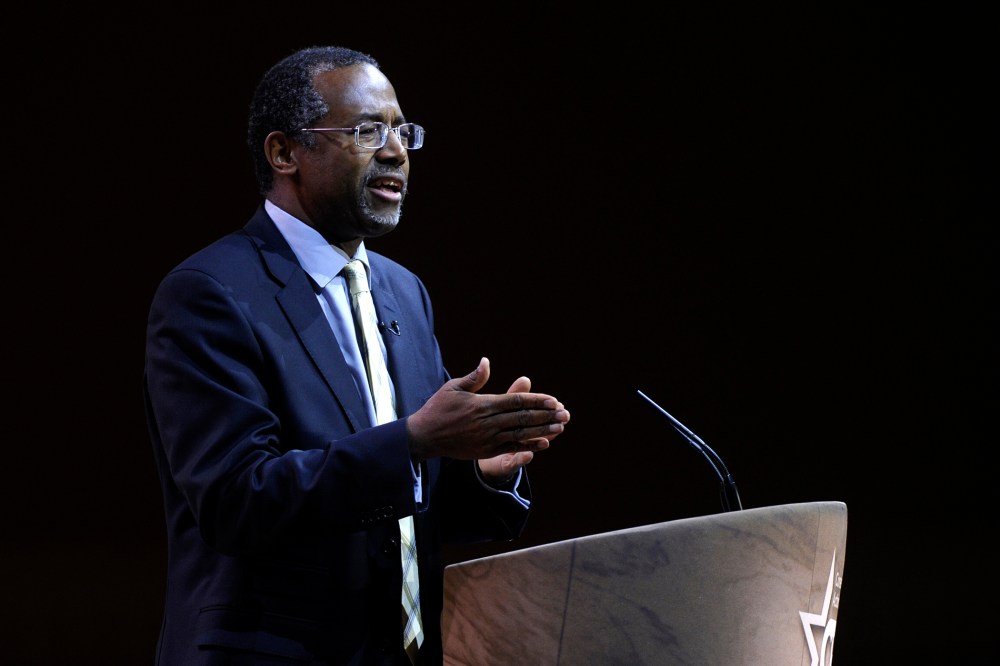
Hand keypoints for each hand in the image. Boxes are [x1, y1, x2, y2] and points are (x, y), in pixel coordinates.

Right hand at [406, 358, 569, 462]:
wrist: (424, 437)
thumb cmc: (438, 409)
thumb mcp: (453, 388)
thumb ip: (474, 378)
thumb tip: (486, 361)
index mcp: (483, 404)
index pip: (516, 401)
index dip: (536, 401)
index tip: (553, 400)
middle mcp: (488, 422)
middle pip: (523, 417)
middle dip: (546, 415)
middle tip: (565, 413)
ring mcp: (488, 438)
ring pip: (521, 432)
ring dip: (543, 430)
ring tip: (561, 426)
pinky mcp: (486, 450)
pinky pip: (512, 447)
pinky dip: (529, 445)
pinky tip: (544, 443)